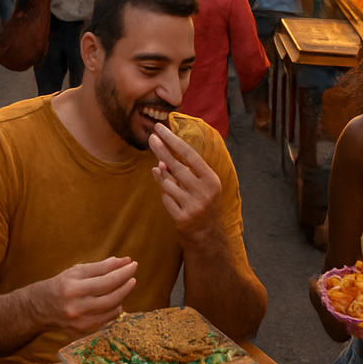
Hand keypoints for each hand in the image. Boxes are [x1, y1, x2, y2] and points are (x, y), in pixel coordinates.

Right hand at [39, 257, 138, 336]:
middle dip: (126, 284)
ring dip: (122, 297)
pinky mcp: (83, 332)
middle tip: (133, 276)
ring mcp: (81, 322)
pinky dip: (114, 309)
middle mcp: (77, 307)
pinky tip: (112, 301)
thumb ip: (101, 267)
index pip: (106, 279)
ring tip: (122, 287)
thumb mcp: (77, 271)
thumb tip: (124, 261)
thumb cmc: (61, 285)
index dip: (122, 272)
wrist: (40, 308)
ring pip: (113, 310)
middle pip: (112, 296)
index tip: (133, 264)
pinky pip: (108, 320)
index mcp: (73, 288)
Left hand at [149, 123, 222, 241]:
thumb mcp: (202, 185)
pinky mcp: (181, 218)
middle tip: (151, 138)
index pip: (190, 154)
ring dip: (162, 177)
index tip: (160, 128)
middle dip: (161, 150)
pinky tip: (168, 194)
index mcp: (211, 179)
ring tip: (163, 173)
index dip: (173, 140)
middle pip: (176, 166)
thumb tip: (162, 161)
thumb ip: (186, 171)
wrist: (207, 235)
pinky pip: (165, 198)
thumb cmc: (203, 203)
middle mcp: (204, 191)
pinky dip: (164, 194)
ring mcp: (193, 206)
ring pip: (167, 183)